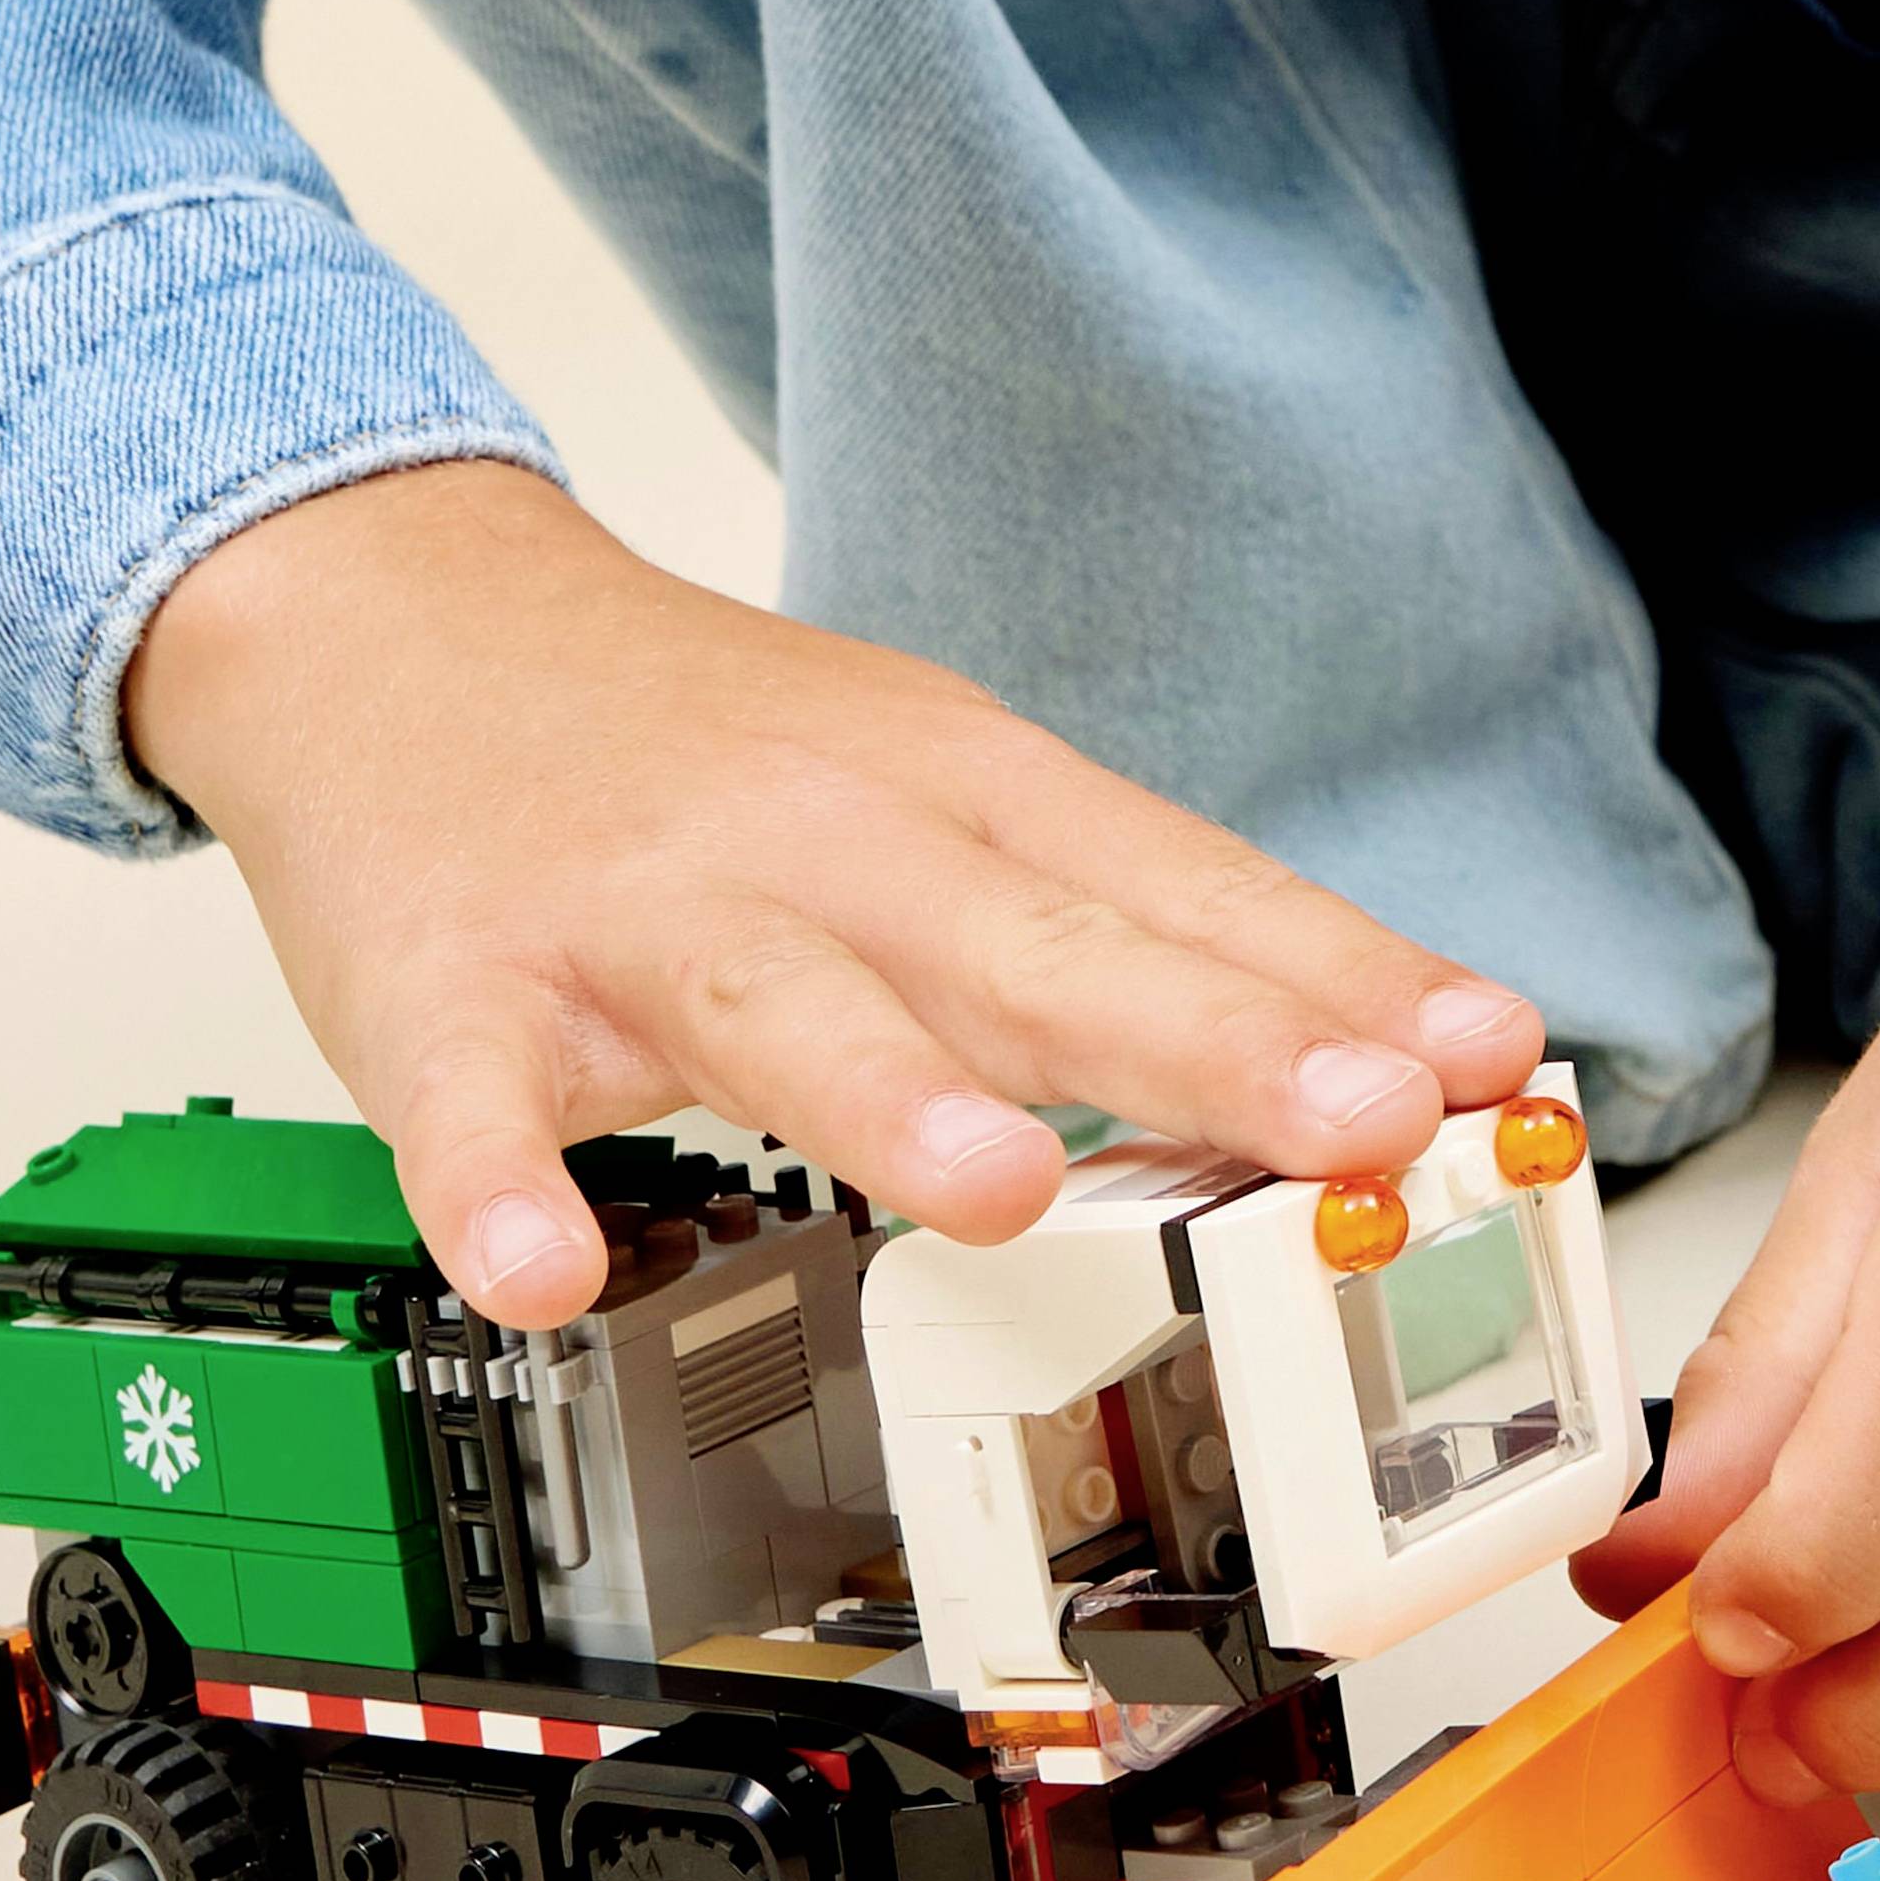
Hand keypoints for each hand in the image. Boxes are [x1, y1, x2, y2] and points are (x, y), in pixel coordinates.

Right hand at [124, 463, 1542, 1327]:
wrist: (395, 609)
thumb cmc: (703, 736)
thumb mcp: (941, 783)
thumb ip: (1124, 924)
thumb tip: (1362, 1041)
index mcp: (958, 792)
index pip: (1181, 889)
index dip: (1339, 982)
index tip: (1484, 1061)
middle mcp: (823, 840)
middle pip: (1027, 943)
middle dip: (1206, 1038)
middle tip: (1353, 1123)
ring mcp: (635, 911)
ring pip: (777, 1005)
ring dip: (890, 1093)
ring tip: (1001, 1187)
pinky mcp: (456, 981)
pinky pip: (477, 1100)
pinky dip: (501, 1182)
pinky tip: (545, 1271)